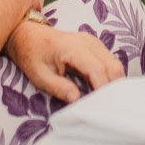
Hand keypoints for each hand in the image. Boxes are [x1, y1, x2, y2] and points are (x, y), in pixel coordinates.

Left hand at [5, 22, 124, 103]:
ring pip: (114, 63)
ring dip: (113, 82)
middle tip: (108, 108)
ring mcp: (93, 42)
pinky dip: (110, 76)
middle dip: (113, 88)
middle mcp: (88, 42)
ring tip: (105, 101)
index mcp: (73, 48)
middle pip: (112, 66)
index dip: (103, 88)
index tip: (103, 106)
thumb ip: (59, 88)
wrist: (29, 36)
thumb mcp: (40, 76)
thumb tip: (77, 100)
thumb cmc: (32, 55)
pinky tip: (102, 90)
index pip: (97, 69)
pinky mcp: (95, 46)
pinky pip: (110, 61)